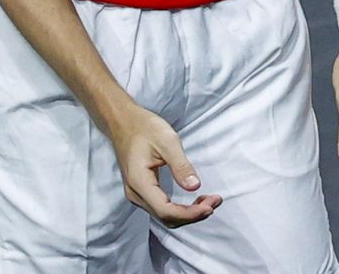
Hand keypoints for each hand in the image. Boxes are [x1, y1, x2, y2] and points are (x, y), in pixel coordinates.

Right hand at [104, 104, 222, 227]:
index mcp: (139, 181)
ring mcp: (137, 194)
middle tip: (215, 201)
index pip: (166, 211)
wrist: (123, 121)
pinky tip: (196, 201)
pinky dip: (181, 209)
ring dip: (189, 213)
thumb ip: (181, 165)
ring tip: (210, 201)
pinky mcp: (142, 192)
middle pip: (167, 217)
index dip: (190, 214)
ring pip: (165, 216)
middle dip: (193, 215)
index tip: (210, 206)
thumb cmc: (144, 127)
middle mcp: (135, 193)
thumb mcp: (167, 141)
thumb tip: (195, 186)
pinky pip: (163, 208)